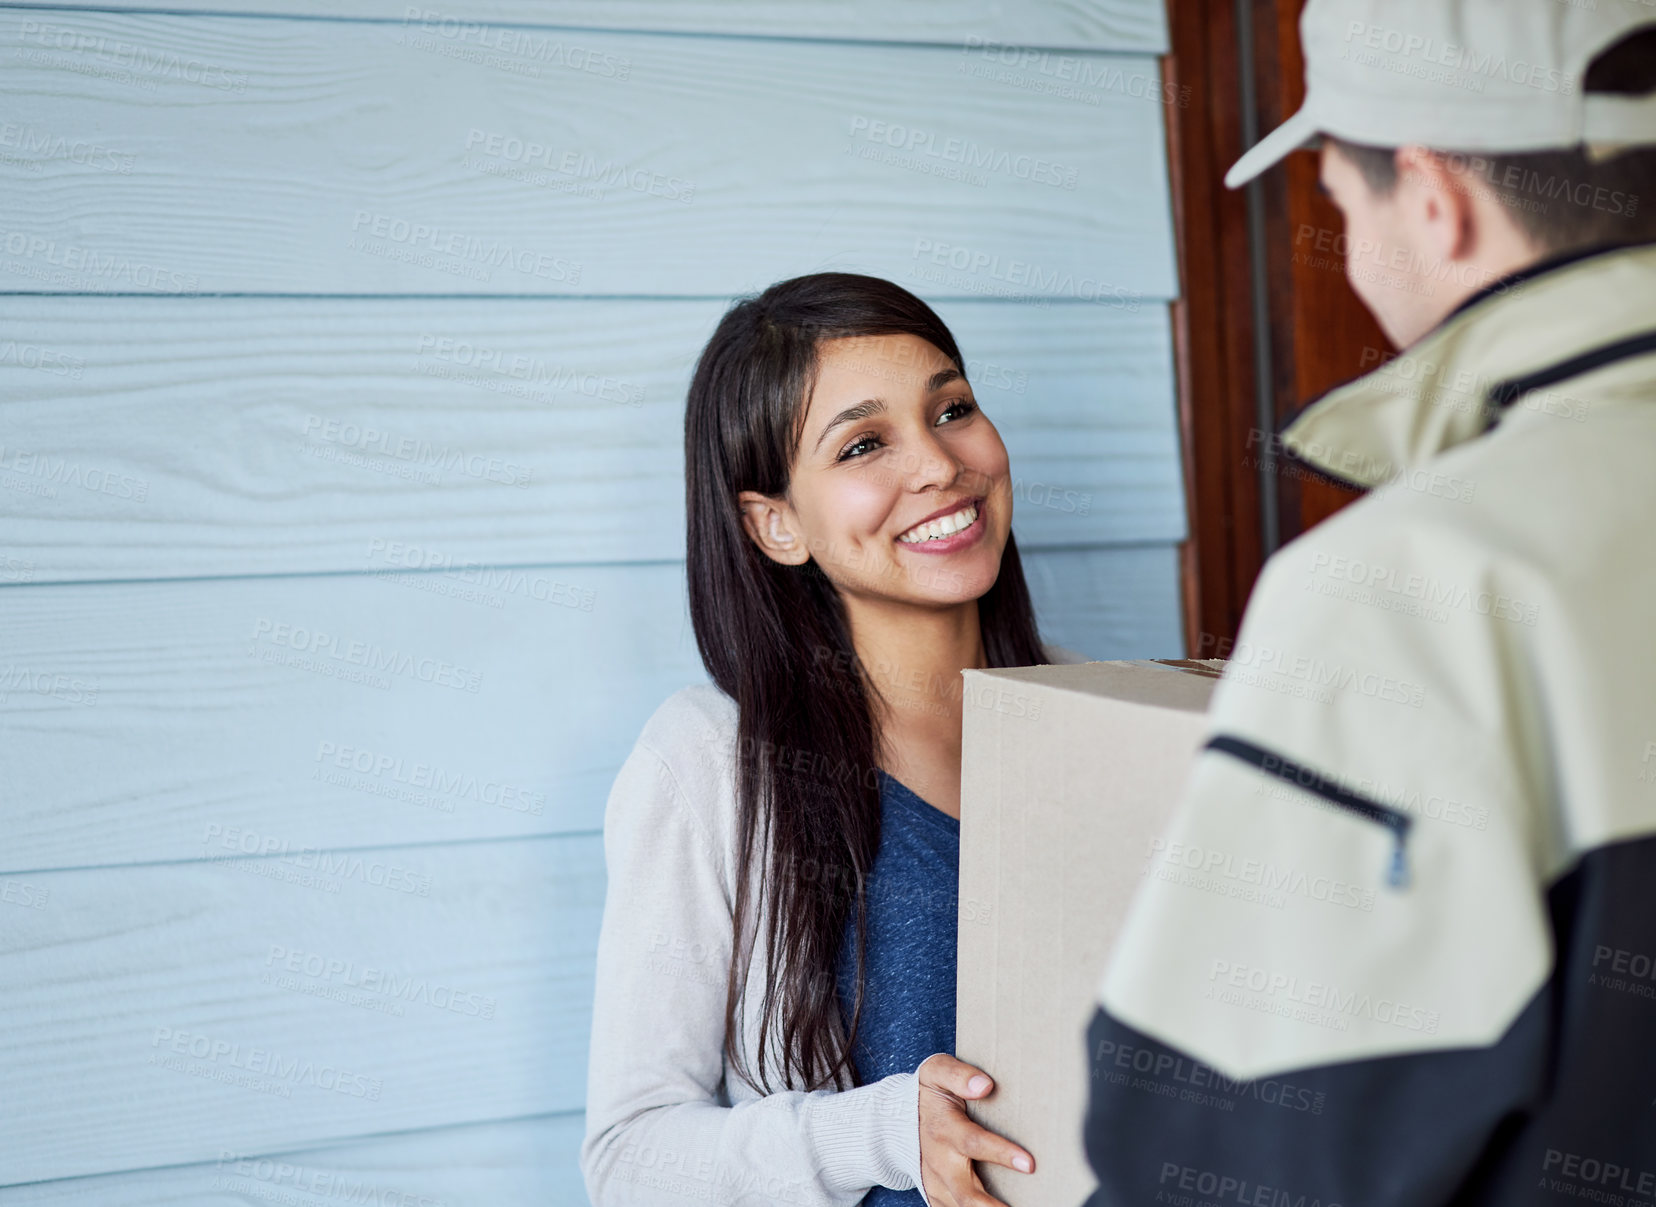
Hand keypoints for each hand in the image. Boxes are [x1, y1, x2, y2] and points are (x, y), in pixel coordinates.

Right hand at [915, 1052, 1033, 1206]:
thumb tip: (985, 1085)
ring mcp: (936, 1184)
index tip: (1029, 1164)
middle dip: (992, 1206)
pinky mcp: (936, 1197)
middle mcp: (939, 1162)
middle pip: (966, 1193)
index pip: (973, 1143)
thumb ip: (958, 1075)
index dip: (1001, 1153)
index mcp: (944, 1129)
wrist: (893, 1122)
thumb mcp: (936, 1073)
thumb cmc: (926, 1094)